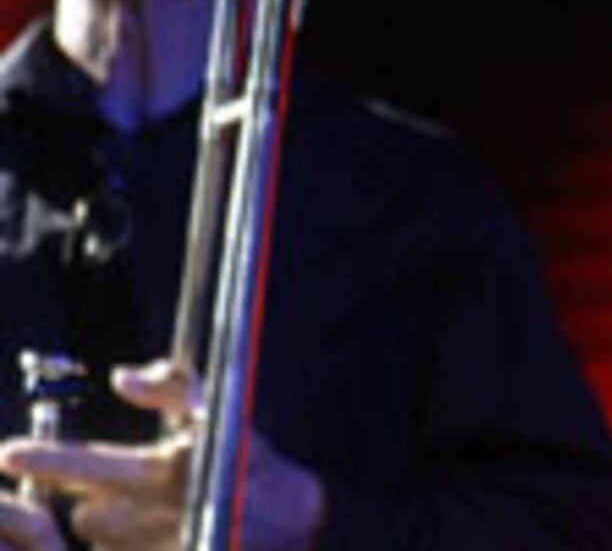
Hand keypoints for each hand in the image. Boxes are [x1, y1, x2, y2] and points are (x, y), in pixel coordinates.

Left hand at [0, 362, 324, 550]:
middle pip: (85, 511)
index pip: (87, 464)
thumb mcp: (219, 412)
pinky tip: (156, 532)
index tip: (10, 455)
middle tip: (95, 486)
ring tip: (147, 510)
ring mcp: (153, 547)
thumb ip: (172, 385)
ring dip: (114, 523)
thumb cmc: (247, 462)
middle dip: (89, 497)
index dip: (45, 460)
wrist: (286, 524)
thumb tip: (123, 376)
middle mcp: (154, 513)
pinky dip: (128, 544)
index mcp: (165, 469)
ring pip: (100, 536)